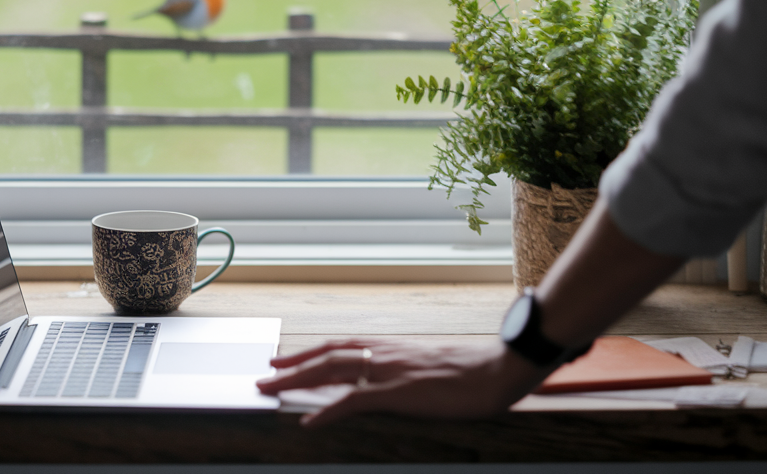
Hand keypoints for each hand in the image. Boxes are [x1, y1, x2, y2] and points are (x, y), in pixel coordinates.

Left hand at [255, 338, 551, 427]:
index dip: (311, 352)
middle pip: (327, 356)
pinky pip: (352, 401)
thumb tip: (401, 383)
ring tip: (269, 391)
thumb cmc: (477, 371)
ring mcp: (389, 371)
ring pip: (330, 372)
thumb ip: (411, 372)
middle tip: (265, 374)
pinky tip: (308, 421)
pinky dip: (326, 411)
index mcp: (393, 347)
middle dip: (292, 365)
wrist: (501, 367)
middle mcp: (385, 353)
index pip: (342, 346)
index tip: (287, 357)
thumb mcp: (435, 368)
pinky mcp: (398, 392)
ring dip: (295, 382)